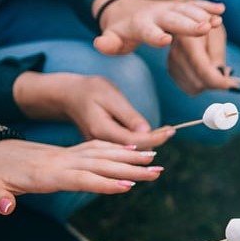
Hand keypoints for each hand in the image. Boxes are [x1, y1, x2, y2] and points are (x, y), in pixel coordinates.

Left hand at [0, 138, 162, 214]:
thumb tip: (5, 208)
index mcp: (47, 173)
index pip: (81, 178)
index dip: (104, 183)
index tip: (129, 186)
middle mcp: (63, 160)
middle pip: (102, 164)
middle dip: (131, 168)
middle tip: (158, 171)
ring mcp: (67, 154)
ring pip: (103, 153)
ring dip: (130, 155)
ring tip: (154, 159)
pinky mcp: (69, 152)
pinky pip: (97, 147)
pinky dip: (116, 148)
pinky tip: (133, 149)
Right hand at [12, 71, 175, 148]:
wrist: (67, 94)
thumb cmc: (89, 90)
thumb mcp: (110, 96)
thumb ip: (128, 115)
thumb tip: (146, 131)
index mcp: (102, 130)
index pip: (136, 141)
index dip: (156, 137)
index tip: (172, 130)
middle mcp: (100, 142)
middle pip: (135, 149)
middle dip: (155, 141)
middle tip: (171, 130)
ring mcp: (100, 146)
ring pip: (130, 150)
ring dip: (148, 142)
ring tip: (165, 132)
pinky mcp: (102, 144)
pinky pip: (124, 147)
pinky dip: (139, 140)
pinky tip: (150, 133)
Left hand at [93, 0, 224, 54]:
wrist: (126, 7)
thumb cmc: (120, 30)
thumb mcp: (111, 38)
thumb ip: (108, 43)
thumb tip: (100, 43)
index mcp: (140, 25)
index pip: (148, 31)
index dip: (156, 36)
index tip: (166, 40)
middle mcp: (158, 15)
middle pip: (175, 20)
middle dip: (190, 24)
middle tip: (204, 28)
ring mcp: (170, 9)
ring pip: (187, 11)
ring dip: (203, 15)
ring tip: (217, 22)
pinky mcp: (180, 7)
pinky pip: (194, 5)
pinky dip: (207, 6)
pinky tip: (221, 10)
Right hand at [167, 25, 237, 94]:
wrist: (189, 19)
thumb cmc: (207, 24)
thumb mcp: (217, 34)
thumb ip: (217, 56)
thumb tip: (222, 76)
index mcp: (186, 40)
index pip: (202, 70)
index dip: (220, 82)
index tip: (235, 85)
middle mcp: (175, 53)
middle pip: (198, 82)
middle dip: (216, 82)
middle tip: (228, 71)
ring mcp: (171, 63)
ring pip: (194, 88)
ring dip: (209, 83)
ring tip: (217, 67)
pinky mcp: (172, 70)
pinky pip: (190, 88)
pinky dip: (202, 84)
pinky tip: (208, 72)